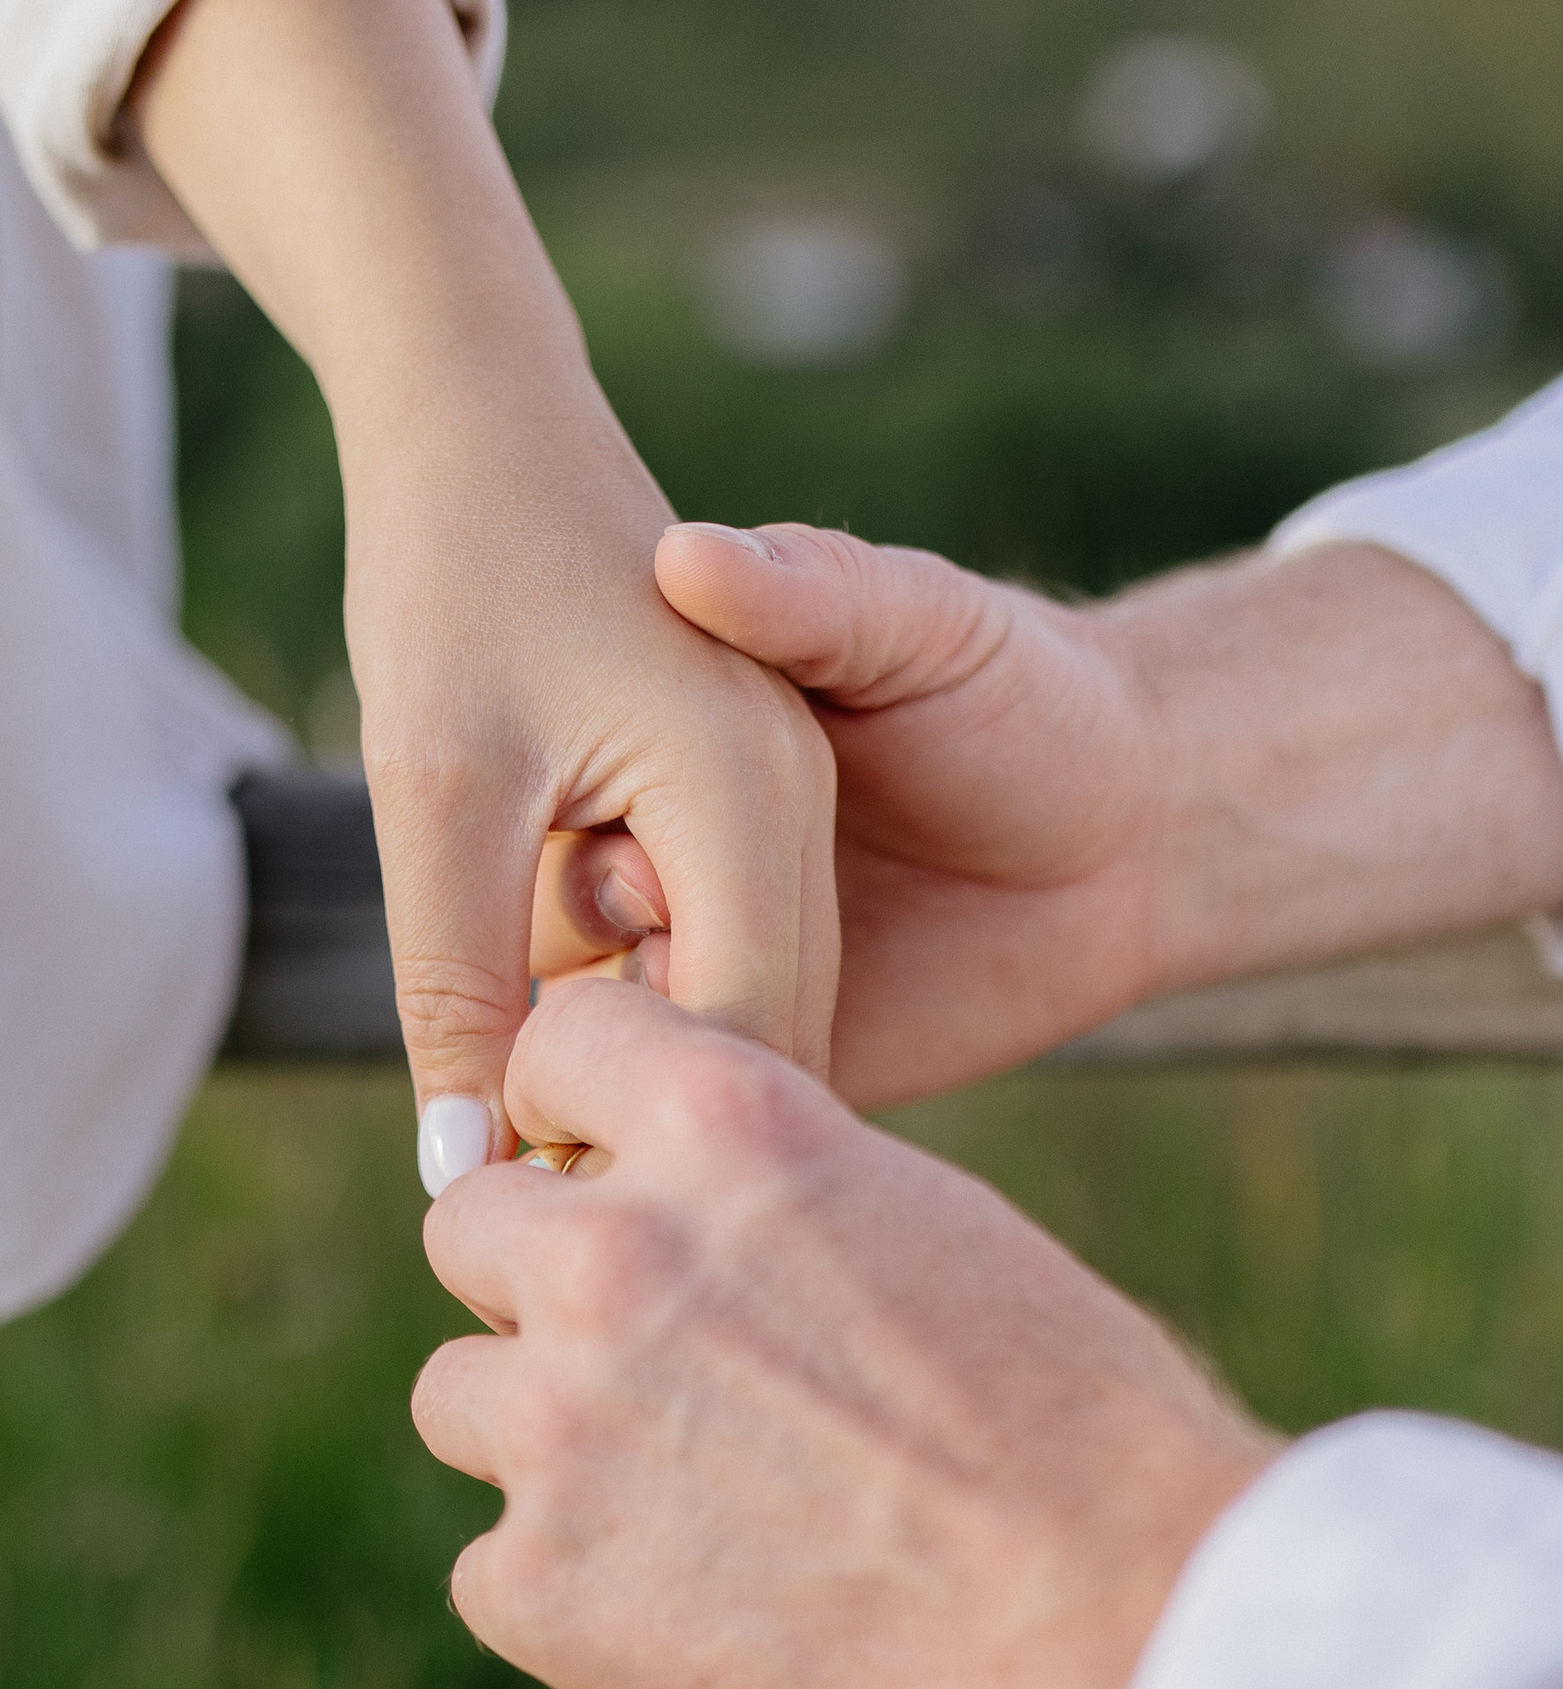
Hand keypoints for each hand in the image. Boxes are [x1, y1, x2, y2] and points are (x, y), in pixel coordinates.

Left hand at [127, 0, 838, 1160]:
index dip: (642, 1152)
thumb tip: (460, 1173)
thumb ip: (458, 977)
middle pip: (763, 1047)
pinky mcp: (752, 811)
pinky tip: (553, 1075)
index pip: (742, 1045)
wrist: (487, 417)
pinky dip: (650, 1025)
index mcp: (755, 798)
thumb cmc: (456, 572)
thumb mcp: (438, 788)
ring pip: (746, 1013)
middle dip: (658, 1145)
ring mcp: (789, 809)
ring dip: (652, 1095)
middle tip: (539, 1256)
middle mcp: (799, 810)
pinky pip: (720, 958)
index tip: (538, 1233)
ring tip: (539, 1179)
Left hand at [411, 976, 1275, 1688]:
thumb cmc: (1087, 1447)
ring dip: (543, 1439)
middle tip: (648, 1371)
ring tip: (692, 1511)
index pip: (557, 1046)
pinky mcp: (534, 1587)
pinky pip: (493, 1570)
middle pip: (470, 1227)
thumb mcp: (938, 1235)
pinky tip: (705, 1627)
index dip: (573, 1114)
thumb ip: (778, 1203)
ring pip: (459, 1396)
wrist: (1121, 1655)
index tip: (600, 1168)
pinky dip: (573, 1597)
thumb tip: (688, 1213)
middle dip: (539, 1286)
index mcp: (732, 1133)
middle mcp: (615, 1257)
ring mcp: (558, 1427)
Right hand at [535, 529, 1562, 1105]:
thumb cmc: (1019, 687)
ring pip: (612, 1064)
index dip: (579, 871)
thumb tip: (684, 555)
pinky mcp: (777, 1075)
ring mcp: (707, 991)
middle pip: (553, 966)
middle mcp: (659, 889)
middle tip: (678, 972)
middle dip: (593, 986)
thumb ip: (811, 593)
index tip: (643, 874)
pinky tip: (747, 1119)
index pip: (549, 841)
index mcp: (659, 779)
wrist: (1138, 823)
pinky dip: (707, 1132)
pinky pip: (708, 1124)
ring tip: (721, 1051)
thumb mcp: (914, 620)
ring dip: (640, 1071)